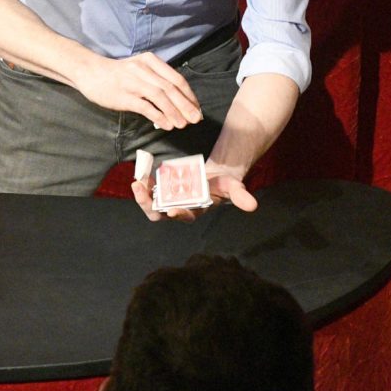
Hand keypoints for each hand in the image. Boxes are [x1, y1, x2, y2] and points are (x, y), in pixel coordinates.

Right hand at [77, 53, 201, 129]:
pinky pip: (146, 107)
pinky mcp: (124, 96)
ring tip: (183, 124)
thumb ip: (156, 80)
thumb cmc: (118, 73)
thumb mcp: (140, 68)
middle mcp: (144, 69)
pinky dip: (159, 116)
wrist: (90, 71)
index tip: (196, 108)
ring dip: (175, 112)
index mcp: (151, 61)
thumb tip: (177, 100)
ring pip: (161, 97)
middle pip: (171, 88)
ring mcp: (133, 82)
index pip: (176, 79)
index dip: (189, 95)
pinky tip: (167, 125)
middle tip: (196, 119)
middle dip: (186, 105)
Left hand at [130, 164, 257, 222]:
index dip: (178, 214)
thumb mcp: (233, 186)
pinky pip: (149, 190)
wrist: (214, 176)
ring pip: (151, 204)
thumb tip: (253, 206)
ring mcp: (169, 200)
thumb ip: (240, 196)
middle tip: (140, 192)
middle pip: (159, 214)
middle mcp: (179, 208)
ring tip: (137, 182)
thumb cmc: (224, 184)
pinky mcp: (163, 190)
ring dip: (142, 195)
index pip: (185, 216)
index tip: (172, 210)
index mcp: (196, 210)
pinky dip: (144, 184)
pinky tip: (141, 174)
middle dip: (148, 205)